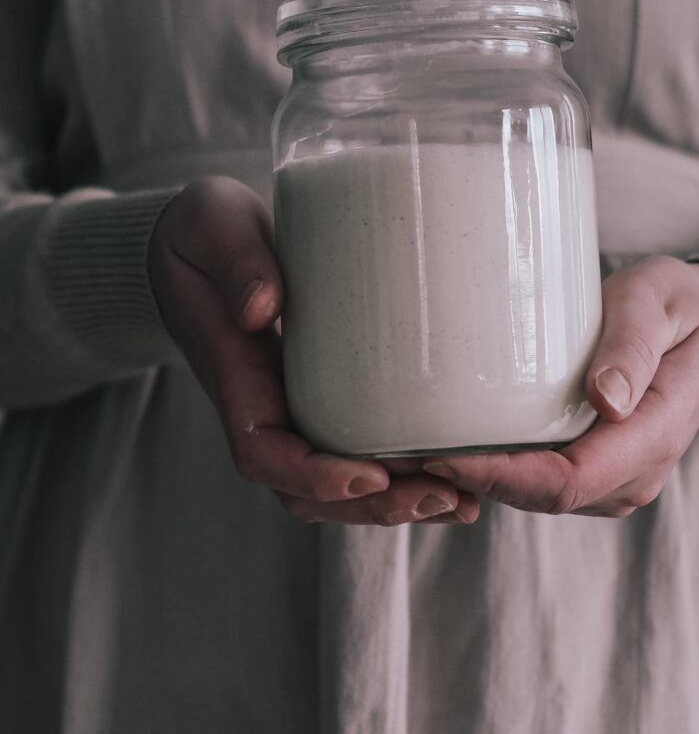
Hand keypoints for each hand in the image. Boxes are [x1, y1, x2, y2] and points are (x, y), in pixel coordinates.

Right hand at [147, 177, 477, 524]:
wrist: (202, 235)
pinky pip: (355, 446)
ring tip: (461, 501)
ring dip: (393, 501)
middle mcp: (262, 404)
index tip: (369, 477)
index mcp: (234, 374)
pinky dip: (400, 469)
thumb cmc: (204, 230)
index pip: (263, 453)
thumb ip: (236, 264)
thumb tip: (262, 308)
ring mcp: (292, 404)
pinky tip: (453, 469)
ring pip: (334, 481)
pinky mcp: (322, 392)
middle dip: (372, 505)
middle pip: (307, 489)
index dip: (314, 478)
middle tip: (442, 497)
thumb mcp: (213, 228)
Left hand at [420, 256, 698, 517]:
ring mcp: (612, 478)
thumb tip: (608, 400)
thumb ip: (634, 346)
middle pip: (539, 496)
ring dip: (475, 480)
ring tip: (411, 449)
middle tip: (400, 452)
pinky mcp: (592, 468)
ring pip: (533, 496)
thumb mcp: (660, 305)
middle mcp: (630, 475)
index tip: (441, 455)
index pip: (565, 481)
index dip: (499, 477)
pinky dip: (492, 470)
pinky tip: (448, 444)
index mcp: (651, 439)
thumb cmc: (677, 308)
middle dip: (471, 482)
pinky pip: (537, 481)